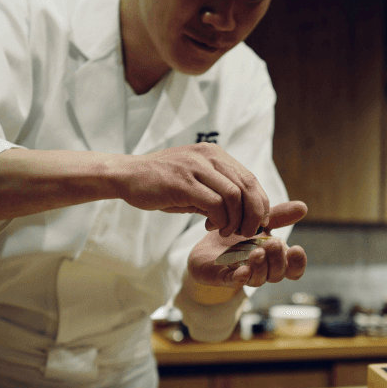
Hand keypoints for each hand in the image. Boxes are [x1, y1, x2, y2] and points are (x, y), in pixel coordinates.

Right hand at [111, 144, 269, 236]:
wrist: (127, 175)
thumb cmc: (161, 182)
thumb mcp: (194, 182)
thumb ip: (216, 192)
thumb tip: (241, 214)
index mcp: (214, 155)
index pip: (250, 179)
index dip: (259, 203)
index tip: (257, 222)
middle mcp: (209, 157)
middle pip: (247, 186)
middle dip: (253, 214)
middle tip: (248, 232)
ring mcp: (195, 168)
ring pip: (234, 196)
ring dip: (236, 219)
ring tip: (227, 231)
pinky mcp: (183, 183)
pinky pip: (214, 204)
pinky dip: (219, 220)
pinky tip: (211, 227)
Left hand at [187, 201, 308, 287]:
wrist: (207, 245)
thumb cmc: (238, 236)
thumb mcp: (259, 222)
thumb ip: (278, 216)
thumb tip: (303, 206)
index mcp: (275, 259)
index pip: (293, 269)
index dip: (298, 263)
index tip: (296, 249)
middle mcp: (263, 270)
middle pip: (277, 274)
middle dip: (277, 260)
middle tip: (273, 244)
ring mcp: (245, 276)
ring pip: (258, 279)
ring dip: (260, 267)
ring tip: (257, 252)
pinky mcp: (224, 278)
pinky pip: (234, 282)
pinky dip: (240, 278)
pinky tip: (242, 270)